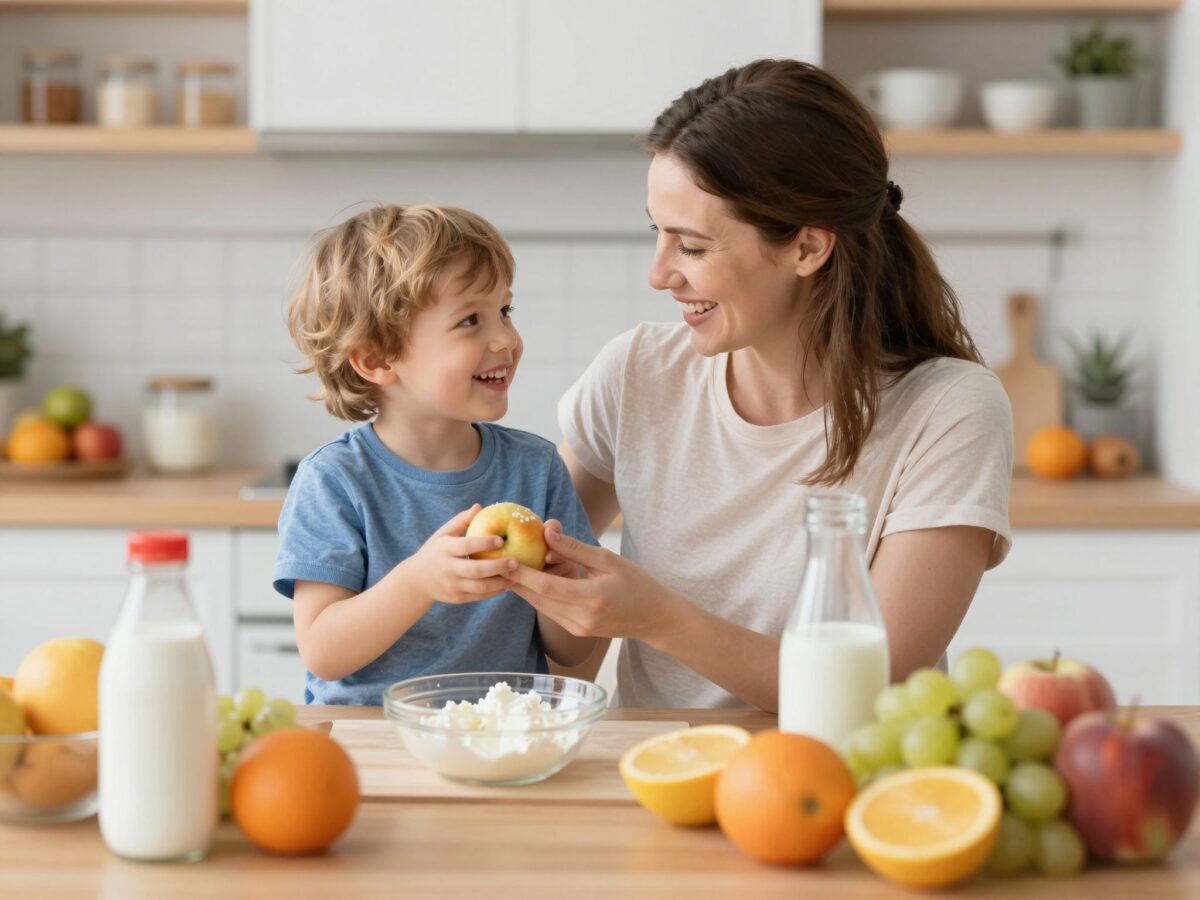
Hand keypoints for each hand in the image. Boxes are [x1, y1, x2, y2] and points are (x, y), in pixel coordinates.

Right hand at [409, 504, 517, 604]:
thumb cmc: (435, 551)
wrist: (416, 580)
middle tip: (516, 561)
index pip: (466, 546)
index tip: (501, 540)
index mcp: (445, 549)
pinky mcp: (458, 598)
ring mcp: (452, 586)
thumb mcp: (442, 534)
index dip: (484, 543)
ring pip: (480, 587)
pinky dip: (495, 591)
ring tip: (517, 575)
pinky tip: (508, 583)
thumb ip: (460, 520)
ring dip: (501, 582)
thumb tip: (479, 507)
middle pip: (476, 570)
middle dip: (498, 566)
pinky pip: (480, 596)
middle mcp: (448, 569)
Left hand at [505, 522, 681, 642]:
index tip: (505, 559)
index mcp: (591, 598)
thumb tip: (547, 531)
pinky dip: (540, 595)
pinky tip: (533, 579)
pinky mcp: (576, 631)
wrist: (656, 618)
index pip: (547, 587)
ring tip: (511, 567)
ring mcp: (577, 628)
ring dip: (526, 588)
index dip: (523, 574)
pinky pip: (551, 611)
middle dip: (517, 580)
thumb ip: (574, 548)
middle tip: (499, 560)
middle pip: (538, 599)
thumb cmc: (637, 583)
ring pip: (541, 606)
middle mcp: (581, 618)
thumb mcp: (608, 559)